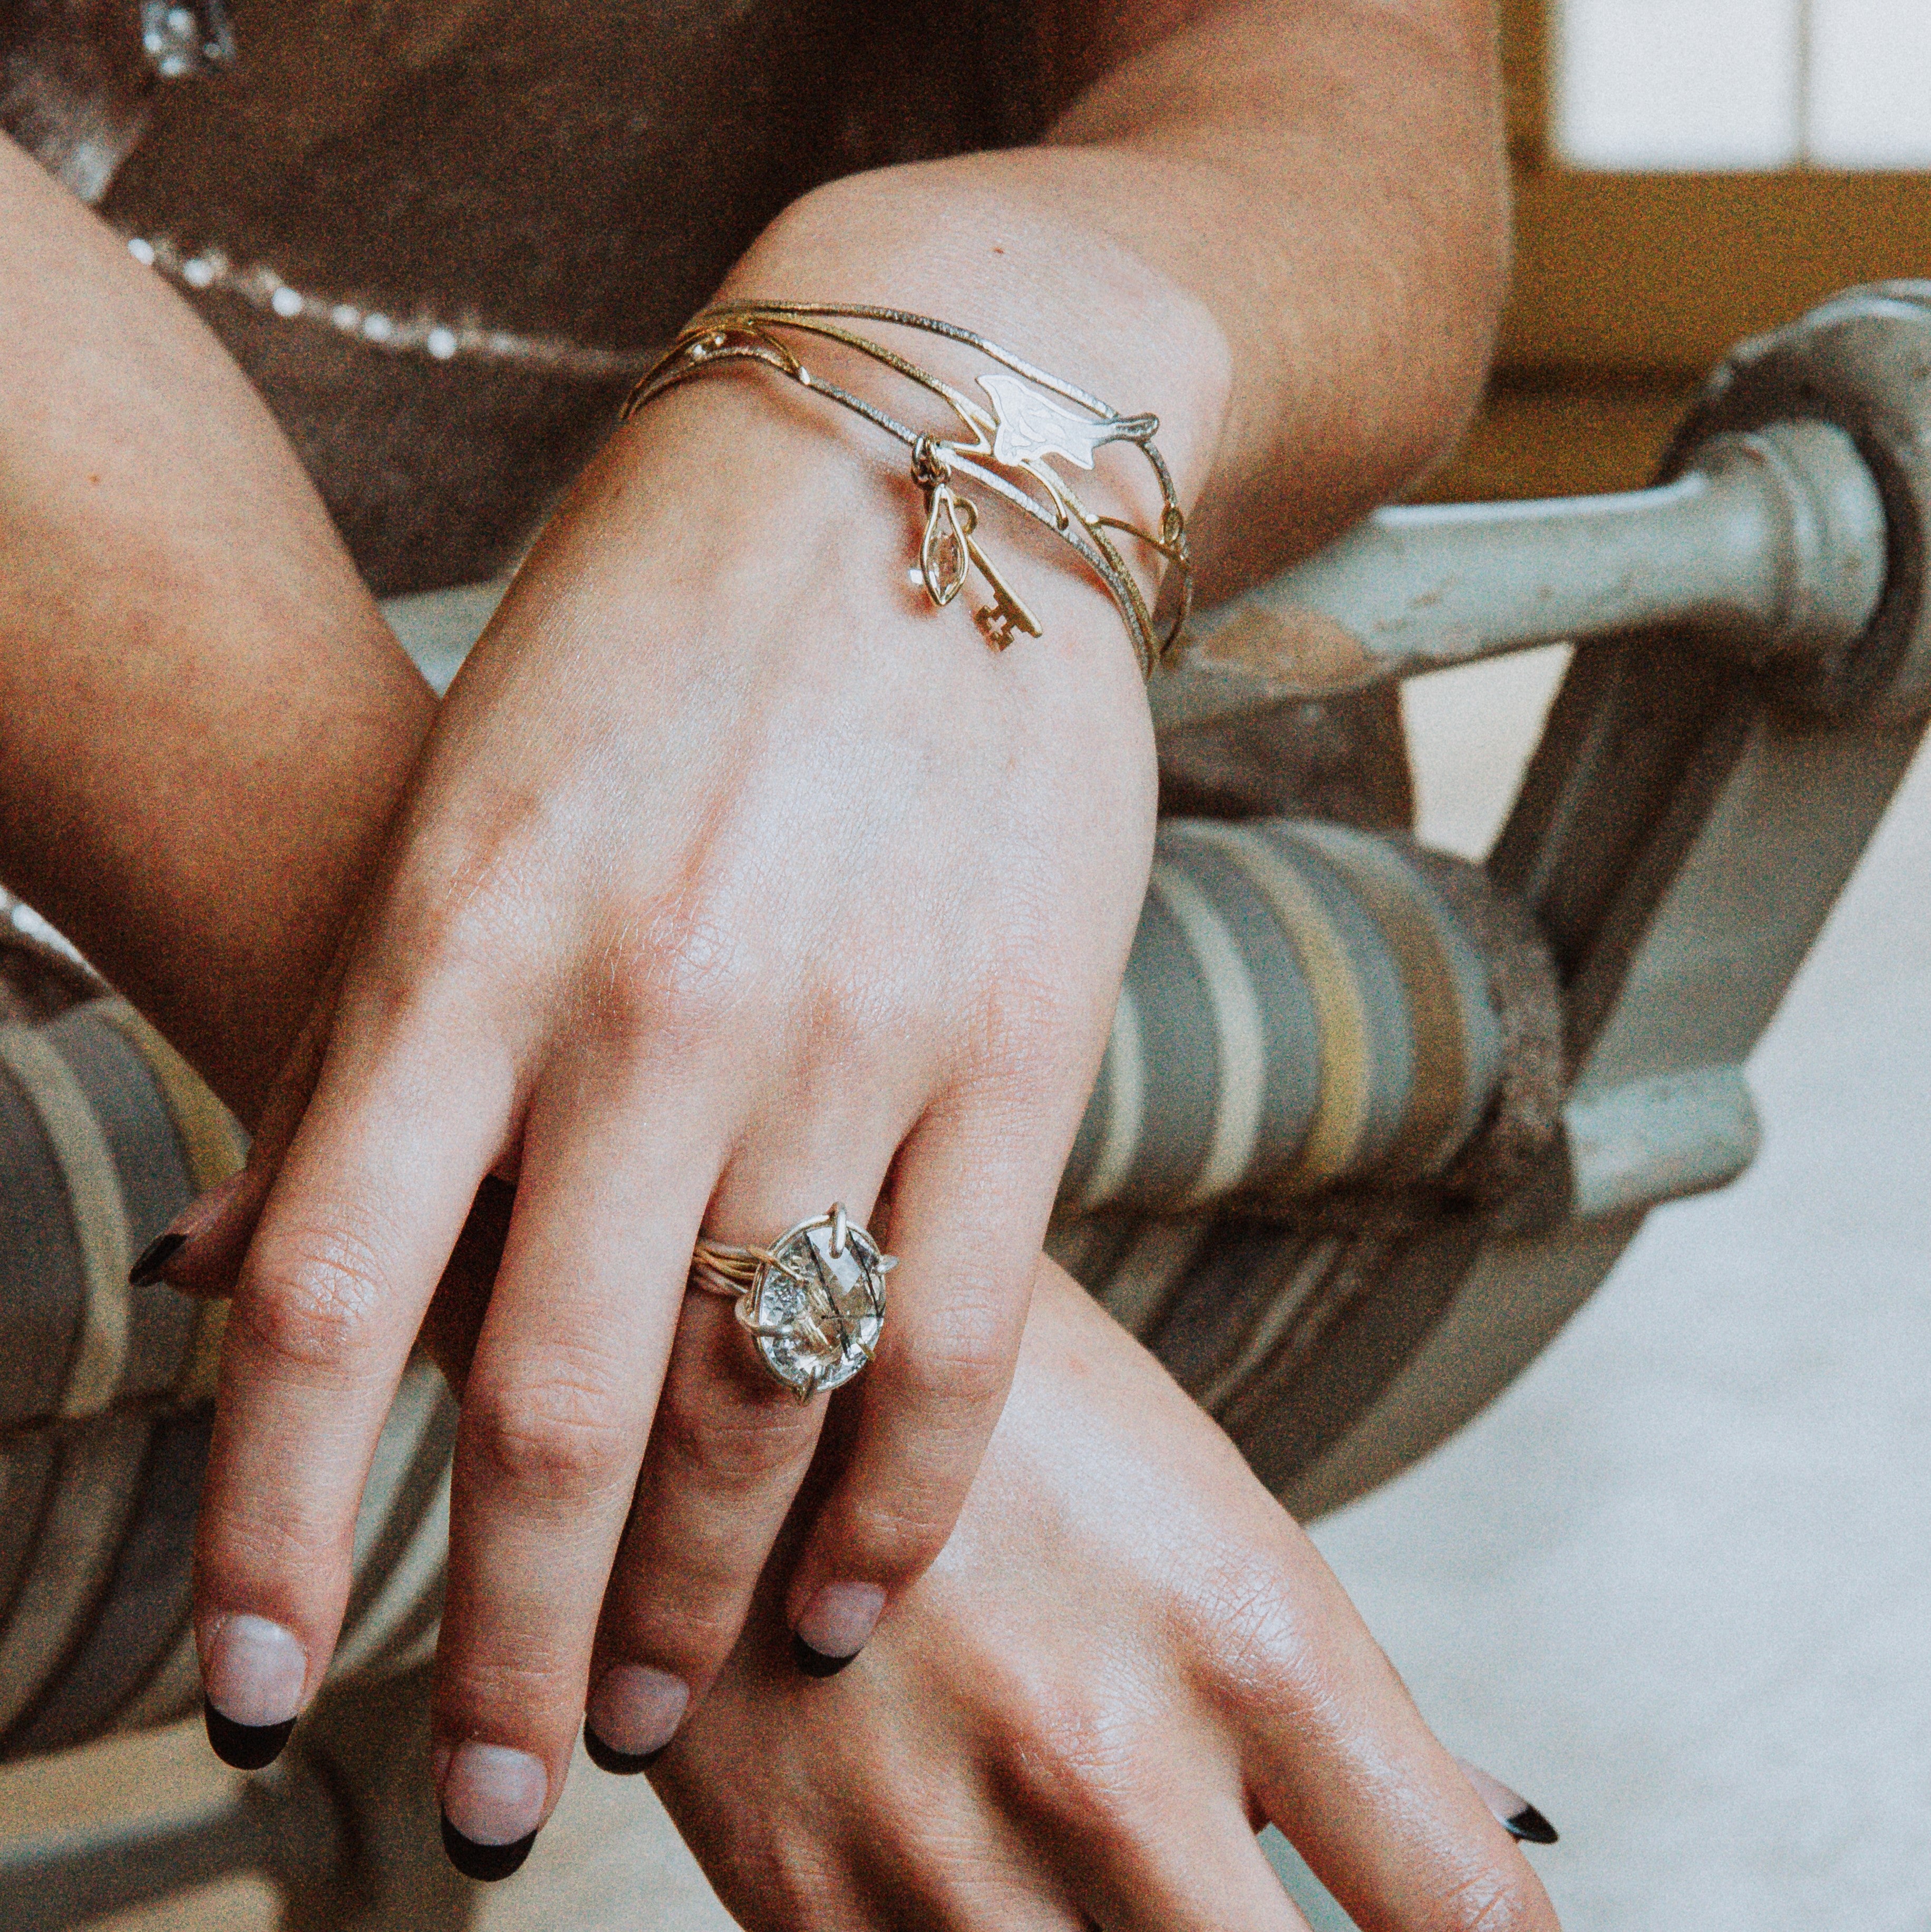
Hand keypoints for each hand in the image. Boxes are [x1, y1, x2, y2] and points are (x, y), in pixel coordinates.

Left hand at [171, 319, 1187, 1846]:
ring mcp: (851, 1033)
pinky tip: (853, 1602)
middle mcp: (649, 1006)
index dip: (279, 1530)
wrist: (929, 458)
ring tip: (660, 1718)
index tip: (264, 1698)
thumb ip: (364, 1048)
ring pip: (760, 1401)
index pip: (329, 1302)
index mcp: (471, 936)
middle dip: (511, 1646)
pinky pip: (956, 1338)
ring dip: (700, 1601)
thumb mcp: (470, 804)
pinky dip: (896, 1505)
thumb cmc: (664, 630)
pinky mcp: (1019, 1047)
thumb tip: (227, 1276)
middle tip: (492, 1796)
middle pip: (553, 1409)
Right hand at [650, 1261, 1562, 1931]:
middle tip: (1247, 1895)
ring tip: (1103, 1863)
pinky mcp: (802, 1898)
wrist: (723, 1336)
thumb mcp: (1195, 1504)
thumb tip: (1468, 1846)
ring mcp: (949, 1848)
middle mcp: (1113, 1763)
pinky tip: (994, 1883)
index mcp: (1250, 1638)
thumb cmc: (993, 1397)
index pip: (1465, 1907)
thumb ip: (1318, 1707)